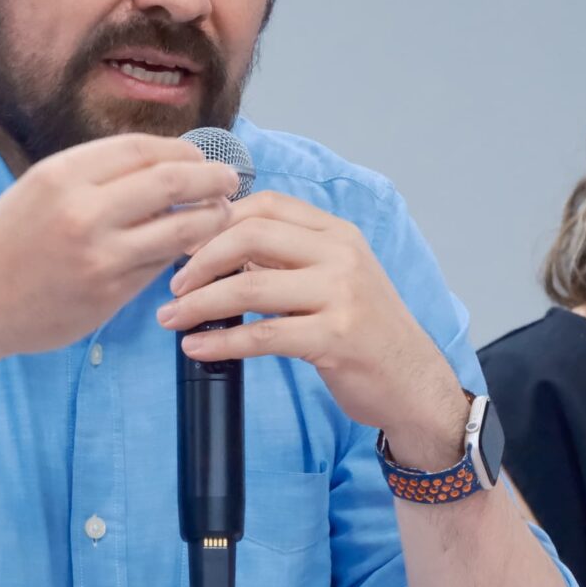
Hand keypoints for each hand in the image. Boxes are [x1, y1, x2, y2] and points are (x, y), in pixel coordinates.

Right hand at [0, 133, 237, 362]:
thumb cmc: (4, 242)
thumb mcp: (39, 190)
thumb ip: (95, 177)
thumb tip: (165, 164)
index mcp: (61, 175)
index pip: (144, 149)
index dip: (183, 151)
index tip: (201, 158)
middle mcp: (82, 211)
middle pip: (172, 183)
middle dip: (211, 179)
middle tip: (229, 181)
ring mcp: (98, 257)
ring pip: (178, 230)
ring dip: (209, 221)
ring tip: (220, 216)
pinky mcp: (107, 296)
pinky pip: (160, 267)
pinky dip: (179, 255)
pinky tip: (186, 251)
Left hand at [158, 192, 468, 465]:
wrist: (413, 381)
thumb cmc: (365, 331)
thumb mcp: (334, 278)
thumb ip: (287, 259)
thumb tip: (219, 250)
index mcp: (337, 233)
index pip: (266, 205)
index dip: (217, 221)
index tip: (185, 246)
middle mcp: (341, 254)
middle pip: (251, 234)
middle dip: (200, 258)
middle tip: (173, 284)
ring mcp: (341, 294)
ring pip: (250, 285)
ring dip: (199, 303)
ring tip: (172, 318)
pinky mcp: (335, 336)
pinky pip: (262, 334)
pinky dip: (221, 342)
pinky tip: (197, 348)